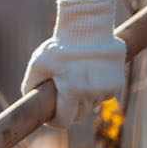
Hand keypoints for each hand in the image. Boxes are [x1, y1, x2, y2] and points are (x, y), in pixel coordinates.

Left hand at [22, 0, 125, 128]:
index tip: (51, 118)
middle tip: (63, 96)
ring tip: (77, 78)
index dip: (55, 121)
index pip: (64, 121)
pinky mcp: (117, 83)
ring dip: (84, 98)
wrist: (88, 25)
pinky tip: (90, 74)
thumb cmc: (60, 46)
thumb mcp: (38, 64)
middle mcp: (91, 93)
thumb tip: (29, 101)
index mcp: (72, 91)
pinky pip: (104, 94)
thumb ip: (31, 85)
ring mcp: (106, 89)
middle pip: (79, 114)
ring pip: (92, 104)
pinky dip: (97, 89)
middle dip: (70, 110)